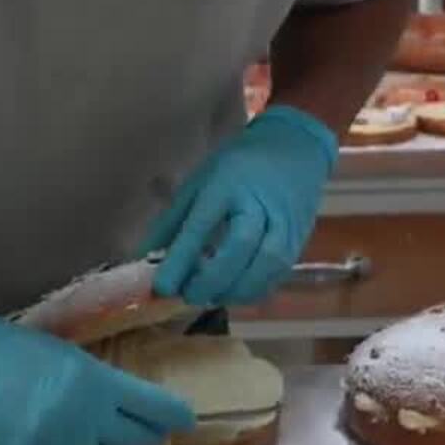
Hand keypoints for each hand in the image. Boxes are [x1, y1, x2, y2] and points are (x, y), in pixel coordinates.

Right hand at [0, 293, 193, 444]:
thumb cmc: (17, 349)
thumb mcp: (70, 356)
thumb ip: (105, 383)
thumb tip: (138, 403)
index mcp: (95, 385)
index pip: (153, 409)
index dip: (175, 415)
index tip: (186, 417)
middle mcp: (83, 421)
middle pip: (137, 441)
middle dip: (150, 435)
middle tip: (154, 429)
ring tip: (120, 440)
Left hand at [142, 105, 337, 307]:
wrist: (295, 147)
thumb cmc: (239, 166)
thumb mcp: (200, 181)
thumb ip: (173, 220)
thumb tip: (144, 257)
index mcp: (227, 184)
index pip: (201, 224)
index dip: (181, 258)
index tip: (162, 286)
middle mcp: (258, 202)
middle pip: (240, 245)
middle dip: (212, 278)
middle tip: (189, 296)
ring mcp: (284, 221)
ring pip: (266, 263)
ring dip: (236, 290)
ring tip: (212, 298)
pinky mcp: (300, 238)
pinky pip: (280, 271)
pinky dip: (256, 290)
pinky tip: (236, 294)